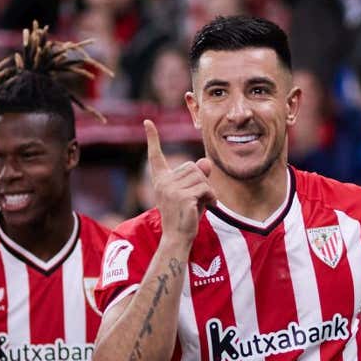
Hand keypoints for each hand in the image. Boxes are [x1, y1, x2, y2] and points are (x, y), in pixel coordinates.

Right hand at [145, 119, 214, 245]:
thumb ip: (199, 176)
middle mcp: (163, 182)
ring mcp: (171, 189)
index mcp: (161, 180)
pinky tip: (209, 207)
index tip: (148, 122)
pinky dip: (213, 197)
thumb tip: (205, 162)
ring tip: (204, 204)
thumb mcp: (193, 192)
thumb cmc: (185, 216)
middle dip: (202, 181)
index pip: (156, 156)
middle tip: (201, 198)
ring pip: (201, 177)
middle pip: (192, 167)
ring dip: (209, 190)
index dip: (153, 138)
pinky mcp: (183, 197)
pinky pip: (206, 188)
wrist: (178, 238)